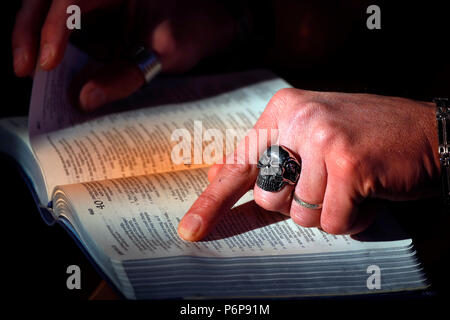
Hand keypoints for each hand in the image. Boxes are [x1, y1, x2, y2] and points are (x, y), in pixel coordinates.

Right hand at [12, 0, 234, 109]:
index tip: (48, 64)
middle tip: (24, 68)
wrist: (217, 19)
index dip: (52, 30)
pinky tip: (55, 66)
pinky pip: (71, 22)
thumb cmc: (197, 27)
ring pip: (52, 7)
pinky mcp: (102, 12)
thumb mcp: (165, 52)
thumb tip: (84, 99)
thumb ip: (126, 74)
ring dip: (37, 36)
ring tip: (32, 70)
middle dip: (29, 31)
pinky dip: (59, 43)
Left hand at [178, 89, 440, 240]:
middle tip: (328, 181)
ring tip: (352, 184)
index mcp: (283, 110)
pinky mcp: (348, 163)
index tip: (191, 230)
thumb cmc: (365, 140)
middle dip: (298, 203)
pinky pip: (333, 220)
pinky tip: (368, 192)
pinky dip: (352, 218)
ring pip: (301, 214)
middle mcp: (298, 119)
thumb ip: (266, 159)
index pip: (238, 164)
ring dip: (328, 210)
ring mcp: (322, 138)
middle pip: (270, 198)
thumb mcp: (310, 139)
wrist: (426, 132)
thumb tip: (215, 176)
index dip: (212, 202)